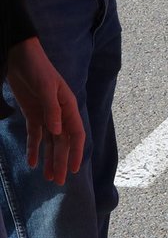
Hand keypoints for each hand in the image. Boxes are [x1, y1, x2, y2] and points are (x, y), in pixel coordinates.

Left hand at [6, 38, 84, 184]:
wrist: (21, 56)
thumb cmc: (37, 68)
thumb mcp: (46, 86)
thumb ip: (52, 109)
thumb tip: (57, 131)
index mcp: (69, 107)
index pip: (75, 134)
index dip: (75, 152)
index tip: (72, 169)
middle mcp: (60, 114)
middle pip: (62, 142)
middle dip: (61, 161)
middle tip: (58, 181)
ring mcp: (47, 115)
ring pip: (50, 142)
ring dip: (49, 159)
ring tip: (48, 177)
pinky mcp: (33, 114)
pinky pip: (35, 135)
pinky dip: (34, 149)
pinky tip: (32, 162)